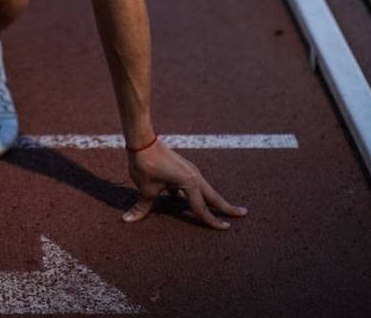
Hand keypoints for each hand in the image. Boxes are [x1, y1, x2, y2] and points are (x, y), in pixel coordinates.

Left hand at [123, 139, 247, 228]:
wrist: (142, 140)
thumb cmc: (146, 165)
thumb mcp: (145, 189)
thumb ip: (141, 207)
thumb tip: (127, 220)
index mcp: (189, 183)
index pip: (201, 208)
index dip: (212, 221)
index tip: (225, 229)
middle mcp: (194, 176)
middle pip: (213, 196)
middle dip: (227, 207)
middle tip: (243, 213)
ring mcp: (189, 171)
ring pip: (205, 190)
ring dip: (213, 200)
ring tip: (223, 209)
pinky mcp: (182, 168)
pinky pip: (192, 185)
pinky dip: (195, 194)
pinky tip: (185, 201)